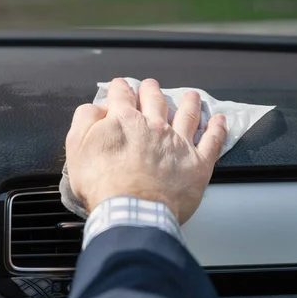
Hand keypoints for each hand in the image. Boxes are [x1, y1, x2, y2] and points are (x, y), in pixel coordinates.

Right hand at [65, 78, 226, 223]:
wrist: (131, 211)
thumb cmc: (103, 185)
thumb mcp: (77, 148)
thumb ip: (85, 120)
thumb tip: (96, 107)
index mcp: (124, 120)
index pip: (122, 95)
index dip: (120, 88)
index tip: (120, 86)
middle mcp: (153, 125)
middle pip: (155, 99)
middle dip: (152, 90)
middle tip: (151, 86)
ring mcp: (178, 142)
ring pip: (188, 114)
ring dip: (189, 102)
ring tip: (191, 96)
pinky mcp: (197, 163)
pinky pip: (212, 140)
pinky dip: (217, 128)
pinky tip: (219, 121)